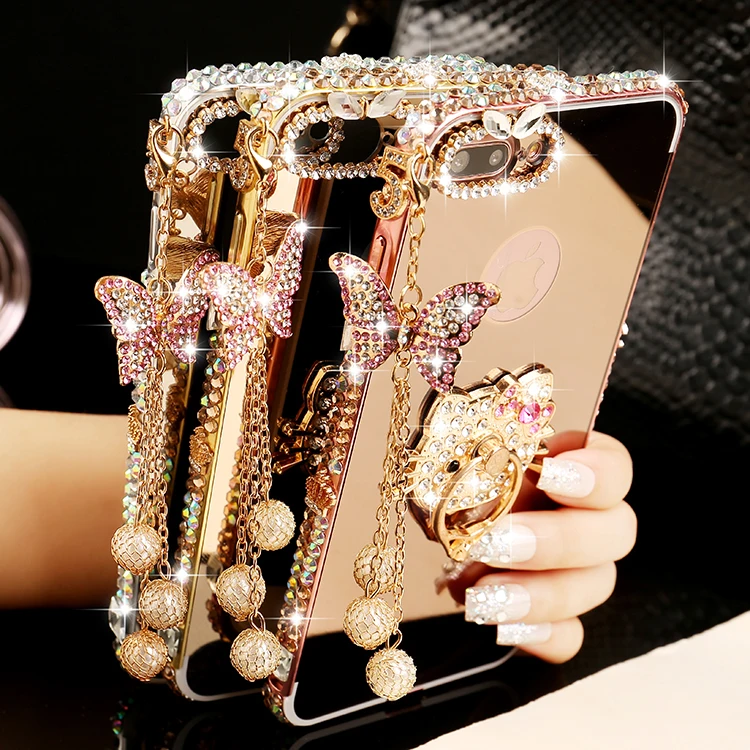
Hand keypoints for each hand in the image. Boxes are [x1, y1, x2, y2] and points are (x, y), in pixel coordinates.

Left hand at [440, 430, 635, 662]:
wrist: (439, 529)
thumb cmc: (458, 484)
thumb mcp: (460, 462)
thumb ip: (475, 460)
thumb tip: (469, 467)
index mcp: (568, 469)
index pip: (615, 466)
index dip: (596, 472)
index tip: (547, 474)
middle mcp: (586, 518)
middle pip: (615, 532)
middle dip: (557, 540)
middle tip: (496, 542)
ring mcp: (578, 571)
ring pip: (596, 586)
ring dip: (542, 594)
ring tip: (483, 595)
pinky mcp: (556, 615)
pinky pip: (571, 636)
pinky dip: (542, 636)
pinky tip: (503, 628)